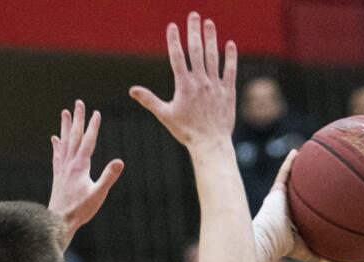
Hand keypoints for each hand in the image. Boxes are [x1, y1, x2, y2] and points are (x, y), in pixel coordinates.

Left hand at [48, 101, 124, 250]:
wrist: (59, 221)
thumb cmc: (81, 210)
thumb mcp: (98, 194)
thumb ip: (108, 177)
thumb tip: (120, 161)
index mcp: (80, 166)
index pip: (88, 141)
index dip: (93, 126)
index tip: (96, 112)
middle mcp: (69, 164)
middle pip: (74, 136)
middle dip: (78, 119)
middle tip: (78, 103)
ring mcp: (62, 169)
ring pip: (64, 142)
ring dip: (65, 127)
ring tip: (65, 113)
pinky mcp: (58, 175)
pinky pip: (57, 155)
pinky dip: (56, 145)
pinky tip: (54, 139)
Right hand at [129, 13, 237, 149]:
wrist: (210, 143)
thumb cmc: (186, 131)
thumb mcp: (165, 115)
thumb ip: (149, 100)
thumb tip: (132, 90)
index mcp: (184, 85)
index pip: (177, 57)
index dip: (174, 40)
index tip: (172, 26)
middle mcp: (201, 81)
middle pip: (196, 51)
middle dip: (194, 31)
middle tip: (193, 15)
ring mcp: (216, 85)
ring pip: (213, 56)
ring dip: (211, 38)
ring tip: (209, 22)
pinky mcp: (228, 92)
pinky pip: (230, 70)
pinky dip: (231, 57)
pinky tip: (230, 44)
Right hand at [253, 150, 327, 261]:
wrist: (267, 241)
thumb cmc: (282, 247)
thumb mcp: (303, 250)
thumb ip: (314, 255)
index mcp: (290, 219)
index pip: (301, 207)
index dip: (308, 201)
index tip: (319, 193)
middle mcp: (285, 207)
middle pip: (297, 191)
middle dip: (305, 182)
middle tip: (318, 171)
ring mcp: (280, 198)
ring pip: (291, 180)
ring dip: (298, 168)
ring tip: (309, 155)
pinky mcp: (276, 192)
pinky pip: (283, 173)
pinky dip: (289, 163)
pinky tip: (297, 152)